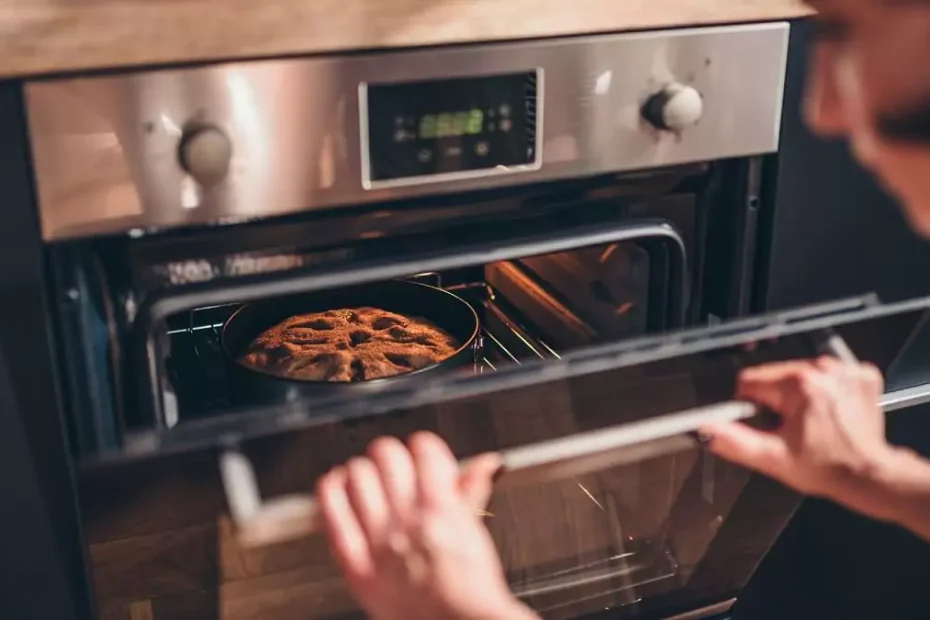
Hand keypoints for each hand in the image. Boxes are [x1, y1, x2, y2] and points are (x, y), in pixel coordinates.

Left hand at [317, 431, 536, 619]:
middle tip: (393, 464)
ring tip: (365, 475)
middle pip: (387, 455)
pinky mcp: (357, 565)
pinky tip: (335, 486)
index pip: (423, 449)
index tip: (422, 451)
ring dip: (362, 469)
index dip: (423, 445)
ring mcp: (380, 542)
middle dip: (392, 453)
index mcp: (442, 509)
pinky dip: (331, 491)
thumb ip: (473, 491)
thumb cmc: (470, 587)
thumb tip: (486, 463)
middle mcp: (408, 521)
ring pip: (358, 476)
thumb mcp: (475, 532)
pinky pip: (333, 514)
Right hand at [700, 356, 894, 508]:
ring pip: (799, 374)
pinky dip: (825, 391)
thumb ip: (734, 441)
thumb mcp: (772, 458)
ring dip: (799, 395)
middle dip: (775, 400)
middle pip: (775, 375)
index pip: (749, 381)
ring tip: (811, 422)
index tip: (768, 424)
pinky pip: (827, 375)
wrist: (870, 476)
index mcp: (797, 385)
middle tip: (791, 428)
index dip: (750, 406)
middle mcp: (821, 370)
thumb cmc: (827, 468)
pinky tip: (829, 412)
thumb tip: (706, 429)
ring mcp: (843, 371)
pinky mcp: (860, 375)